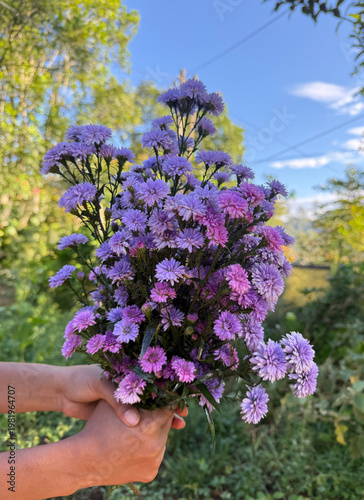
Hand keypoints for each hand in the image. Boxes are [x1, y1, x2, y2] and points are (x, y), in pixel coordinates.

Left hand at [59, 364, 187, 428]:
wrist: (61, 392)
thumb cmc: (81, 381)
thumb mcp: (100, 384)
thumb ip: (118, 401)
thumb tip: (134, 422)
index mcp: (128, 371)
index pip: (154, 378)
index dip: (168, 387)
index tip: (180, 398)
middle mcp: (130, 383)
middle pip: (155, 394)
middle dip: (169, 404)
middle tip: (183, 415)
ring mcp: (125, 398)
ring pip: (149, 408)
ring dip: (162, 417)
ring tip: (177, 426)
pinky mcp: (117, 412)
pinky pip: (136, 419)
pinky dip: (147, 426)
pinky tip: (156, 434)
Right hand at [77, 400, 175, 485]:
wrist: (83, 461)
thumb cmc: (97, 425)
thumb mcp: (114, 404)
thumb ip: (134, 395)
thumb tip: (154, 385)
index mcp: (149, 425)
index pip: (168, 407)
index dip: (164, 400)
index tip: (161, 396)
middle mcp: (155, 444)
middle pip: (167, 423)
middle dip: (159, 416)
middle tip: (150, 411)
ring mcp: (154, 461)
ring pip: (163, 439)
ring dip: (155, 432)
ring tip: (141, 426)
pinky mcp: (150, 473)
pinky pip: (156, 455)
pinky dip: (149, 449)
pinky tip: (137, 442)